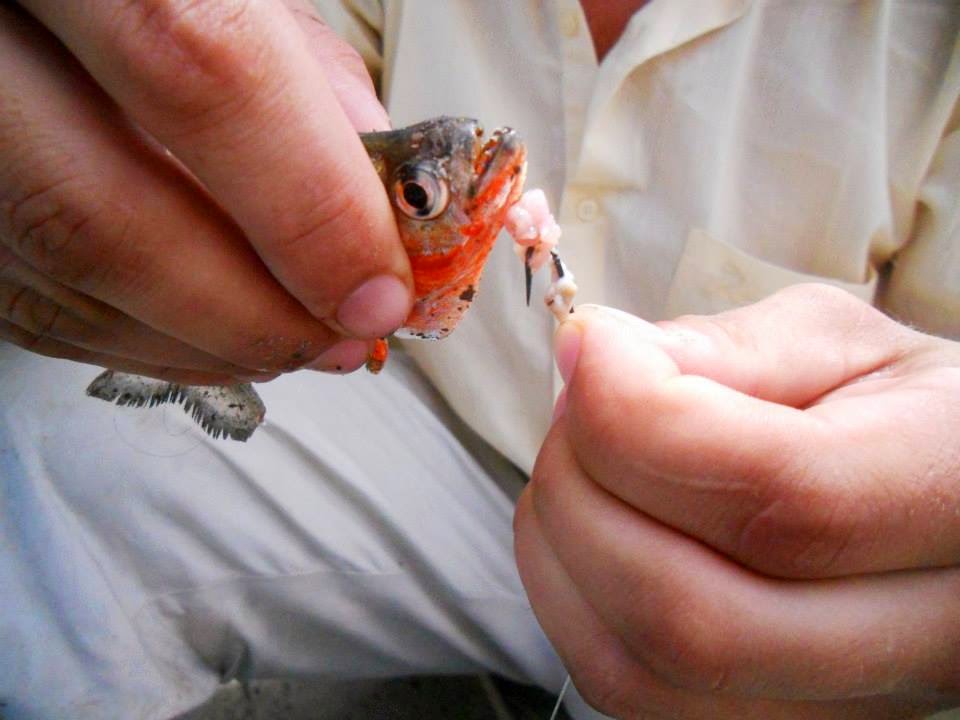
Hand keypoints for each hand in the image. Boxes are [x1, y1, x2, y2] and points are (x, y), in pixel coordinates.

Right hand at [0, 0, 410, 383]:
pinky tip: (208, 334)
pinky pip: (24, 299)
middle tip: (342, 341)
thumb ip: (297, 64)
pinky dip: (136, 336)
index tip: (378, 291)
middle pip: (101, 215)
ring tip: (293, 342)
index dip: (306, 206)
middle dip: (250, 312)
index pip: (199, 72)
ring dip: (201, 339)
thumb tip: (371, 191)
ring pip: (59, 276)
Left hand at [516, 284, 959, 718]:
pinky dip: (567, 598)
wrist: (941, 498)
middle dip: (582, 490)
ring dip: (558, 549)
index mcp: (957, 496)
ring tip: (581, 462)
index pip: (779, 500)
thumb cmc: (892, 411)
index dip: (638, 418)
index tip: (589, 347)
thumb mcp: (840, 346)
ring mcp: (842, 706)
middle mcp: (922, 639)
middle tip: (576, 404)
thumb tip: (594, 359)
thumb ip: (726, 349)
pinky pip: (621, 688)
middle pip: (691, 618)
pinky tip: (592, 528)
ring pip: (635, 673)